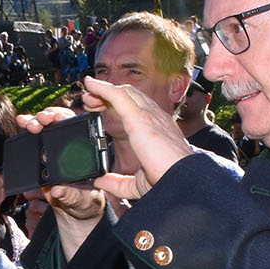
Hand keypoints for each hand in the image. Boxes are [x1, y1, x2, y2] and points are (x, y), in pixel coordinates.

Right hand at [15, 108, 108, 222]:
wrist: (74, 211)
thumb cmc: (84, 202)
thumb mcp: (82, 201)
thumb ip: (71, 197)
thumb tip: (57, 190)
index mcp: (84, 153)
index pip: (78, 129)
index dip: (67, 120)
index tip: (58, 118)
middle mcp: (69, 147)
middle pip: (60, 123)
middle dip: (49, 117)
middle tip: (42, 119)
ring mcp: (54, 150)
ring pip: (46, 127)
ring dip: (36, 120)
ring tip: (28, 122)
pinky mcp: (40, 157)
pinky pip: (34, 139)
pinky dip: (27, 128)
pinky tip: (21, 121)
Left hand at [81, 77, 192, 198]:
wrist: (182, 179)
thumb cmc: (168, 180)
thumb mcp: (137, 184)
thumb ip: (118, 182)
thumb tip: (101, 182)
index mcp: (157, 129)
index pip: (137, 107)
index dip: (118, 104)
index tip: (100, 110)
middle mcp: (155, 116)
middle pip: (129, 95)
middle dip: (108, 95)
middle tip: (90, 103)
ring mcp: (149, 114)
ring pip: (123, 91)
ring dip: (102, 90)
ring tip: (87, 92)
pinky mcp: (139, 116)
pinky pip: (117, 94)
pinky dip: (101, 87)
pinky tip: (90, 84)